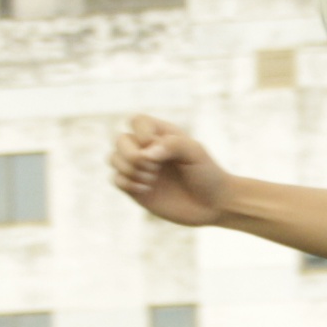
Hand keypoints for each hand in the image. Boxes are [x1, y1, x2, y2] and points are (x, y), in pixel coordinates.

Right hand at [112, 117, 231, 227]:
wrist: (213, 204)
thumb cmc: (208, 174)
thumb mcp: (196, 153)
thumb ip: (173, 145)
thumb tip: (145, 153)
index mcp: (161, 135)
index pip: (137, 121)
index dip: (141, 133)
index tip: (158, 147)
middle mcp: (147, 150)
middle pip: (120, 140)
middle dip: (131, 155)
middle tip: (153, 168)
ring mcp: (140, 170)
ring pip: (113, 159)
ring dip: (128, 169)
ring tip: (151, 180)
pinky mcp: (136, 189)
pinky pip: (116, 180)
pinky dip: (126, 183)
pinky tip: (146, 190)